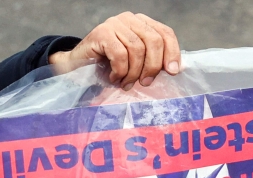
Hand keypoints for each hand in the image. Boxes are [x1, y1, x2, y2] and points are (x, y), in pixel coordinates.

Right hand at [50, 12, 180, 88]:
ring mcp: (114, 23)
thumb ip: (153, 61)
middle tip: (146, 83)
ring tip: (126, 83)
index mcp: (142, 23)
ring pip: (137, 49)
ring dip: (133, 72)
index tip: (173, 72)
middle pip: (154, 40)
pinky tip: (114, 77)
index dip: (173, 52)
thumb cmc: (109, 67)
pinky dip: (120, 70)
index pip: (165, 33)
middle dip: (153, 66)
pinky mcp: (101, 32)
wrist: (78, 67)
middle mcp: (129, 19)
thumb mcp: (136, 63)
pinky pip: (120, 54)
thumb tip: (174, 69)